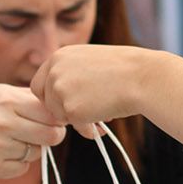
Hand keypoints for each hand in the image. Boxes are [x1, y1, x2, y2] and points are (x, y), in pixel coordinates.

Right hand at [0, 84, 66, 182]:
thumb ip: (27, 98)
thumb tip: (60, 105)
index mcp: (6, 100)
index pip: (50, 113)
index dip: (57, 120)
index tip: (54, 122)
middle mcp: (2, 121)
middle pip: (51, 136)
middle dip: (50, 137)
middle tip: (41, 135)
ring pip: (36, 153)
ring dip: (29, 150)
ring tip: (10, 142)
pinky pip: (22, 168)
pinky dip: (16, 164)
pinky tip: (1, 155)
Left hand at [31, 44, 162, 134]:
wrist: (143, 77)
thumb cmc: (124, 70)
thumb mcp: (90, 62)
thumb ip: (71, 75)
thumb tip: (60, 100)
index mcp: (59, 56)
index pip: (39, 84)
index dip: (52, 97)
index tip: (66, 104)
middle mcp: (55, 70)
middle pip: (44, 101)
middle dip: (61, 110)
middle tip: (82, 113)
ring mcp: (60, 89)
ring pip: (58, 115)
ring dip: (77, 119)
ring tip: (102, 113)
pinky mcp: (70, 109)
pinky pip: (73, 125)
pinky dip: (87, 127)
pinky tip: (105, 118)